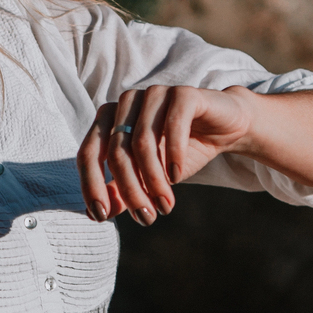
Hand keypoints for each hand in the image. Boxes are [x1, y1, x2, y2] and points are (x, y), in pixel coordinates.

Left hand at [75, 85, 254, 223]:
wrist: (224, 129)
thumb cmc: (178, 153)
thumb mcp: (146, 177)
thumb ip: (120, 191)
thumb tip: (94, 214)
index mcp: (109, 119)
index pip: (88, 153)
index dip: (91, 186)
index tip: (101, 217)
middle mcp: (126, 102)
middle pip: (116, 152)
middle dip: (130, 191)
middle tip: (146, 218)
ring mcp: (154, 94)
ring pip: (142, 142)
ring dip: (153, 180)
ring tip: (165, 206)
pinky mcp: (183, 94)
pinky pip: (173, 125)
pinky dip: (173, 155)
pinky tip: (177, 176)